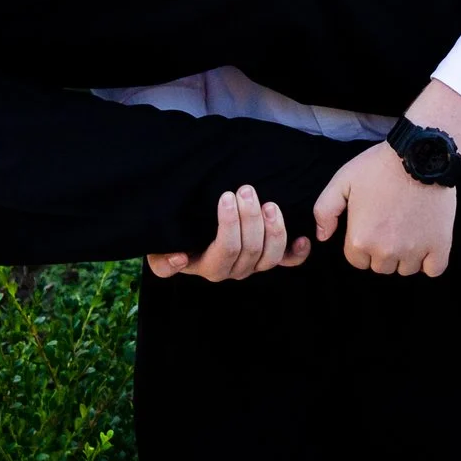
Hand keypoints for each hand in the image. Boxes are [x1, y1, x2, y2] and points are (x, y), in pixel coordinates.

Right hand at [146, 184, 309, 280]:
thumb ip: (161, 261)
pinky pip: (289, 262)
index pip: (225, 251)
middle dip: (250, 217)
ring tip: (268, 203)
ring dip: (273, 228)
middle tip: (247, 189)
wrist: (190, 232)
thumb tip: (180, 259)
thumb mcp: (158, 248)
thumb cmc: (176, 236)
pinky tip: (302, 237)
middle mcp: (234, 270)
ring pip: (271, 255)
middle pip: (250, 249)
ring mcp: (254, 265)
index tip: (225, 196)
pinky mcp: (270, 258)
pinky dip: (298, 251)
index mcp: (209, 267)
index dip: (230, 226)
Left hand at [313, 143, 456, 276]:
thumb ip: (325, 211)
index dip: (361, 244)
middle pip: (380, 267)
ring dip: (405, 256)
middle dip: (382, 251)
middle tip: (389, 225)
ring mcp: (414, 250)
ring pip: (405, 269)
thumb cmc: (378, 167)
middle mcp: (386, 251)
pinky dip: (429, 262)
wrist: (419, 155)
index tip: (371, 226)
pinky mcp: (440, 245)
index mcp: (360, 239)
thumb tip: (322, 237)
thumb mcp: (342, 181)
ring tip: (407, 229)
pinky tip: (425, 244)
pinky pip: (433, 270)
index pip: (357, 260)